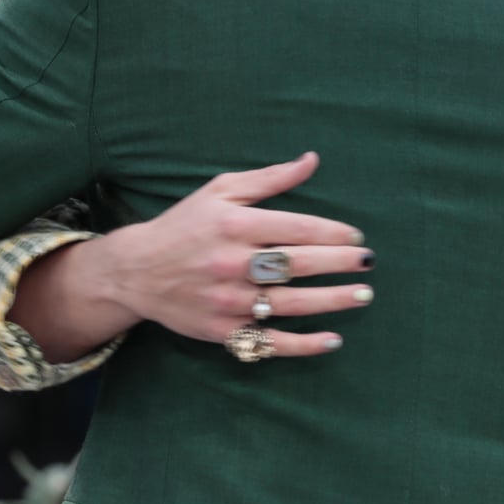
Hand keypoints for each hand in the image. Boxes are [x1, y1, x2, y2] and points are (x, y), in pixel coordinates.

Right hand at [37, 152, 372, 359]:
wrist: (135, 271)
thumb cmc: (185, 225)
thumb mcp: (221, 191)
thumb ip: (269, 178)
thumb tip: (312, 159)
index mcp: (234, 225)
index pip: (297, 228)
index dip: (333, 233)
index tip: (356, 236)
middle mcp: (232, 263)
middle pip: (299, 264)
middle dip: (340, 264)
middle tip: (369, 263)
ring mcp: (228, 301)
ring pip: (291, 304)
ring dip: (332, 301)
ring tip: (363, 296)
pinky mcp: (222, 331)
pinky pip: (270, 341)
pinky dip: (303, 345)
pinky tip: (333, 340)